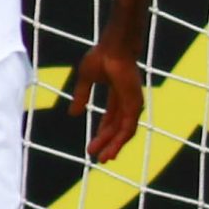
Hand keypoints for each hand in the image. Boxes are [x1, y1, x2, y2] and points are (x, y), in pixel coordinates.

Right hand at [69, 35, 145, 163]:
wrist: (113, 48)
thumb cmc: (101, 56)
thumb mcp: (86, 79)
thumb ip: (81, 96)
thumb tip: (73, 114)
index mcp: (117, 94)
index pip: (111, 118)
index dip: (103, 133)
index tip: (93, 146)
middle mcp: (127, 101)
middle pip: (117, 127)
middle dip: (107, 142)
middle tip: (98, 157)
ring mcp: (133, 103)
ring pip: (124, 132)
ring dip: (114, 146)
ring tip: (104, 159)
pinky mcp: (135, 105)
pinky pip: (129, 128)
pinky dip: (120, 141)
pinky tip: (112, 151)